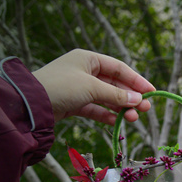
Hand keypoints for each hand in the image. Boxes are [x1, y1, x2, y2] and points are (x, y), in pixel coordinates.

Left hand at [32, 49, 154, 124]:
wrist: (30, 104)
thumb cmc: (61, 86)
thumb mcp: (92, 88)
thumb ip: (116, 95)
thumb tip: (138, 100)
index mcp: (88, 59)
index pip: (119, 68)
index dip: (136, 80)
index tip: (151, 92)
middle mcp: (84, 71)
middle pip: (114, 84)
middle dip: (130, 97)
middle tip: (144, 109)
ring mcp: (79, 87)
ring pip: (106, 97)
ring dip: (120, 108)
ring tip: (133, 118)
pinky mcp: (74, 103)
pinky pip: (95, 108)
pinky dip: (106, 115)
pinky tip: (116, 122)